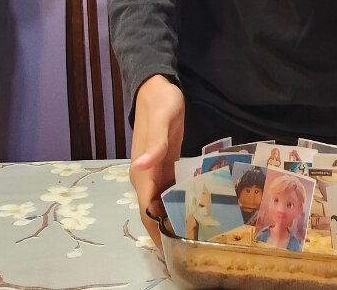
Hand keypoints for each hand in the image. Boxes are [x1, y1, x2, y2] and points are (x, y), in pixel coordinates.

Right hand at [130, 74, 184, 249]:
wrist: (157, 87)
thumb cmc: (160, 102)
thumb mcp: (161, 120)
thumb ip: (153, 145)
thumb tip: (140, 168)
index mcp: (142, 171)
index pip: (148, 210)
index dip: (159, 232)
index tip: (176, 249)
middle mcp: (146, 176)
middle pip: (154, 212)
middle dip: (168, 231)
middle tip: (193, 246)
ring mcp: (155, 172)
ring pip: (163, 204)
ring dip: (174, 219)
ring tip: (197, 235)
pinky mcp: (165, 165)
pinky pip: (170, 191)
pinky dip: (179, 203)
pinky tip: (194, 211)